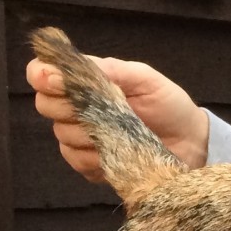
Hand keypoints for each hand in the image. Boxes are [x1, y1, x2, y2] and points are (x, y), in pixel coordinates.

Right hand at [26, 56, 209, 182]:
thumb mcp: (144, 78)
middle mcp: (75, 109)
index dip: (42, 77)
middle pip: (45, 106)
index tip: (58, 82)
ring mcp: (81, 139)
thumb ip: (109, 69)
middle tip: (105, 109)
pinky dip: (96, 158)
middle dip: (70, 107)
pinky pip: (77, 162)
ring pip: (62, 136)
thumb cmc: (169, 104)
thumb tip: (70, 64)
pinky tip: (119, 153)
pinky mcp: (91, 165)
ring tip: (122, 133)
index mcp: (84, 82)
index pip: (40, 74)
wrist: (190, 141)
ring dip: (90, 134)